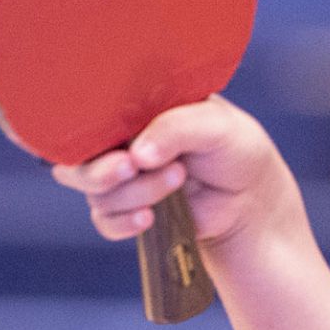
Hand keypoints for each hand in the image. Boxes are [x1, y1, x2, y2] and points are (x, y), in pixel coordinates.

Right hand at [50, 95, 301, 253]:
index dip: (79, 124)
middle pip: (77, 158)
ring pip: (97, 191)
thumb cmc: (235, 149)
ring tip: (178, 178)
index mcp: (134, 107)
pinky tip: (148, 218)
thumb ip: (176, 128)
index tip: (91, 138)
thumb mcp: (216, 125)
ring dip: (136, 191)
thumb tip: (137, 154)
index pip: (88, 110)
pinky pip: (104, 220)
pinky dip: (122, 222)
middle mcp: (120, 141)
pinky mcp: (129, 210)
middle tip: (132, 167)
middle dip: (100, 169)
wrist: (251, 199)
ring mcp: (122, 177)